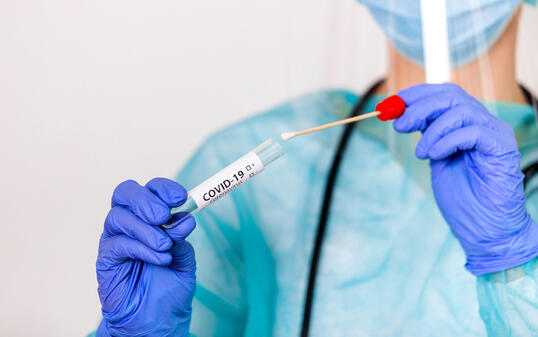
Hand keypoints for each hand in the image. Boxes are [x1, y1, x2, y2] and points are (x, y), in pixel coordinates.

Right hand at [96, 178, 195, 335]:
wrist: (157, 319)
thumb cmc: (168, 287)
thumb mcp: (185, 259)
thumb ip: (182, 237)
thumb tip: (184, 218)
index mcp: (148, 217)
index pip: (150, 189)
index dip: (163, 188)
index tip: (180, 197)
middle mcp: (129, 223)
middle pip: (125, 193)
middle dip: (146, 200)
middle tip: (164, 216)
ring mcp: (115, 239)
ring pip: (118, 216)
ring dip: (146, 229)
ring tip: (165, 245)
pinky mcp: (106, 259)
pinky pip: (118, 244)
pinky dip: (142, 248)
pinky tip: (160, 258)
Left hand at [394, 83, 537, 274]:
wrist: (483, 227)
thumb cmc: (461, 197)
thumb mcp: (435, 157)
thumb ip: (426, 135)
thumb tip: (401, 115)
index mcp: (468, 123)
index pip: (444, 93)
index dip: (417, 94)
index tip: (392, 104)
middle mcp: (484, 123)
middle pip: (451, 97)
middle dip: (420, 107)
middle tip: (400, 125)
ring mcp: (495, 134)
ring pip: (461, 111)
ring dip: (432, 130)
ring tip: (422, 153)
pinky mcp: (502, 149)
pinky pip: (473, 132)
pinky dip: (447, 140)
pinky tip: (435, 156)